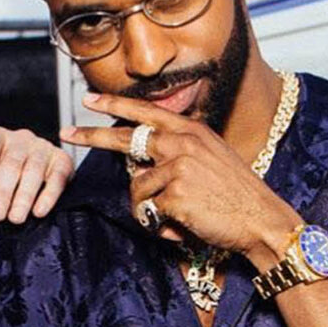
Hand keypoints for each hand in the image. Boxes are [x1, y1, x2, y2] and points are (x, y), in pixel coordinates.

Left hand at [0, 127, 74, 223]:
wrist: (35, 185)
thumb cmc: (3, 182)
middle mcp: (21, 140)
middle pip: (13, 162)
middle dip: (4, 190)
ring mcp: (43, 149)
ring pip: (34, 170)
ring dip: (24, 195)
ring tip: (15, 218)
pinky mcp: (62, 162)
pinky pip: (56, 177)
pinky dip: (48, 195)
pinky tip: (39, 211)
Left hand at [59, 93, 299, 268]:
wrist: (262, 219)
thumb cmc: (237, 195)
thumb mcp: (211, 158)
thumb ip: (179, 151)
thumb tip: (139, 161)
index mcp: (191, 131)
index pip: (145, 112)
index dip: (113, 106)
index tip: (88, 100)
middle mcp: (182, 143)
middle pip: (124, 138)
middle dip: (91, 136)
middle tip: (66, 133)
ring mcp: (177, 167)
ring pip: (136, 188)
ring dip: (148, 208)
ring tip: (177, 216)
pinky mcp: (174, 194)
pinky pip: (147, 212)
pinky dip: (160, 225)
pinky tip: (184, 226)